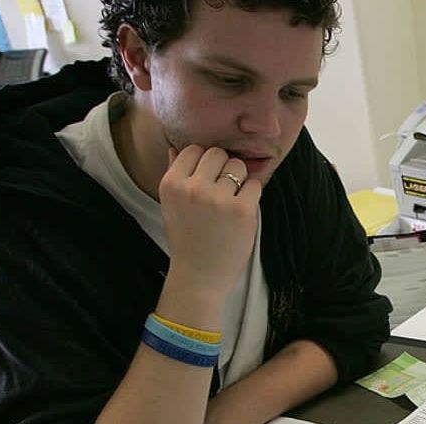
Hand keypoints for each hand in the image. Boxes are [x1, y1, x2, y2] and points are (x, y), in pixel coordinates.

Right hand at [159, 145, 262, 295]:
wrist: (199, 276)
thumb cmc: (187, 239)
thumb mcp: (170, 205)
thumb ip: (175, 174)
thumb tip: (176, 147)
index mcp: (171, 184)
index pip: (194, 149)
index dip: (204, 162)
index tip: (207, 179)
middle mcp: (193, 188)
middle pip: (218, 153)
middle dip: (223, 167)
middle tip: (222, 190)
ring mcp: (218, 199)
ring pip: (238, 166)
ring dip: (239, 180)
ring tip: (231, 201)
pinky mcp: (242, 210)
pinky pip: (255, 184)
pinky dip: (251, 195)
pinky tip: (241, 211)